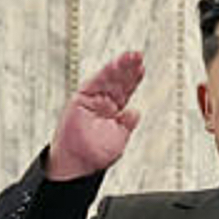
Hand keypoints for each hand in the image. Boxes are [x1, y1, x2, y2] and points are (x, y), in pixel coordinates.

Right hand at [45, 50, 144, 181]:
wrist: (76, 163)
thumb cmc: (95, 155)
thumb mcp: (118, 140)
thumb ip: (126, 125)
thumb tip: (135, 112)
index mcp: (114, 110)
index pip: (126, 90)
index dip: (134, 78)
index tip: (142, 67)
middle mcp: (103, 102)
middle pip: (118, 80)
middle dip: (128, 67)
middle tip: (138, 55)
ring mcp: (92, 99)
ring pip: (107, 79)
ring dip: (118, 66)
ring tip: (130, 56)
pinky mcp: (80, 99)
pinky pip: (93, 83)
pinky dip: (104, 74)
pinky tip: (115, 65)